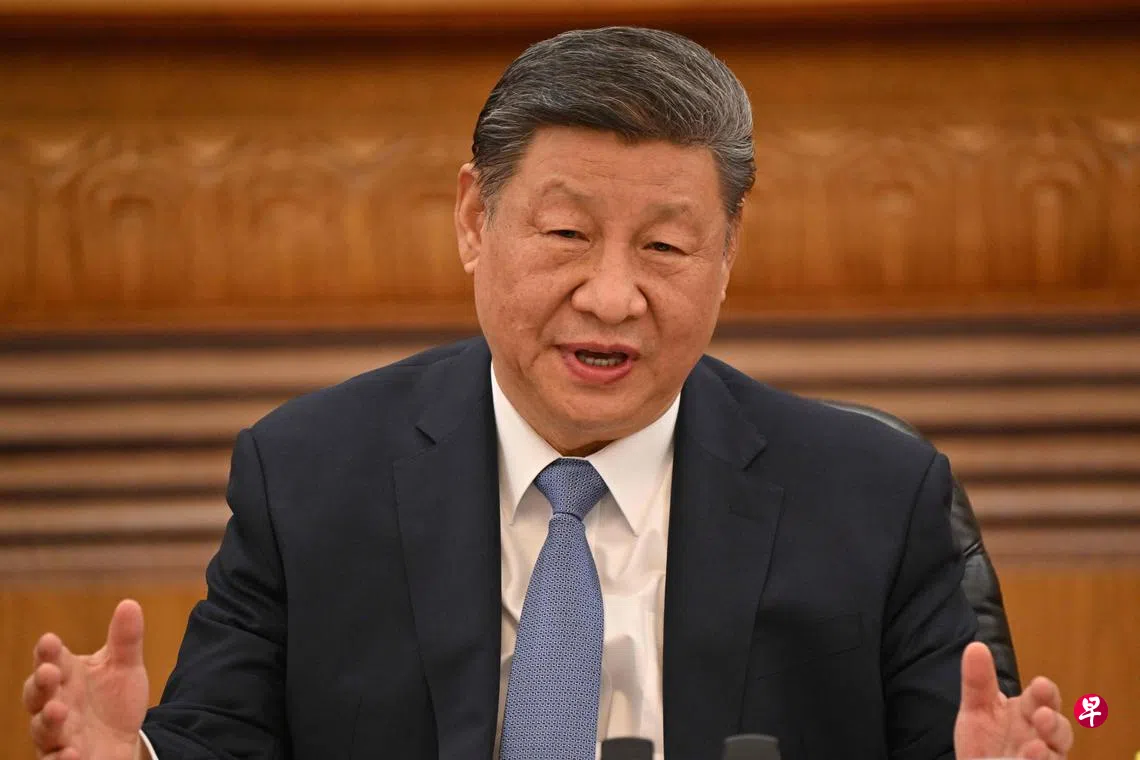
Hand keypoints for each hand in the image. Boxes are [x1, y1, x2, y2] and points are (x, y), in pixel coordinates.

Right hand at [23, 599, 149, 759]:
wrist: (122, 740)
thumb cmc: (114, 699)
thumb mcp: (124, 667)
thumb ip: (126, 640)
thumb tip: (129, 604)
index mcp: (67, 676)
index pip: (51, 660)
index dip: (47, 652)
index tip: (49, 640)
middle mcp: (55, 704)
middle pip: (38, 695)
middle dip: (41, 684)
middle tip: (49, 673)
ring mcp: (58, 734)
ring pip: (43, 729)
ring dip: (48, 720)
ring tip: (58, 711)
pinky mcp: (66, 759)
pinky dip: (61, 758)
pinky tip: (72, 753)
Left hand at [954, 642, 1072, 759]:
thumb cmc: (985, 740)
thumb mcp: (977, 708)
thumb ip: (978, 681)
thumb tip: (976, 646)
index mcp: (1029, 713)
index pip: (1044, 699)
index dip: (1044, 693)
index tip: (1040, 685)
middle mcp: (1042, 738)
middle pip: (1059, 730)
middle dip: (1054, 723)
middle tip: (1043, 715)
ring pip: (1055, 756)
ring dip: (1047, 753)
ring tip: (1036, 747)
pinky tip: (1030, 757)